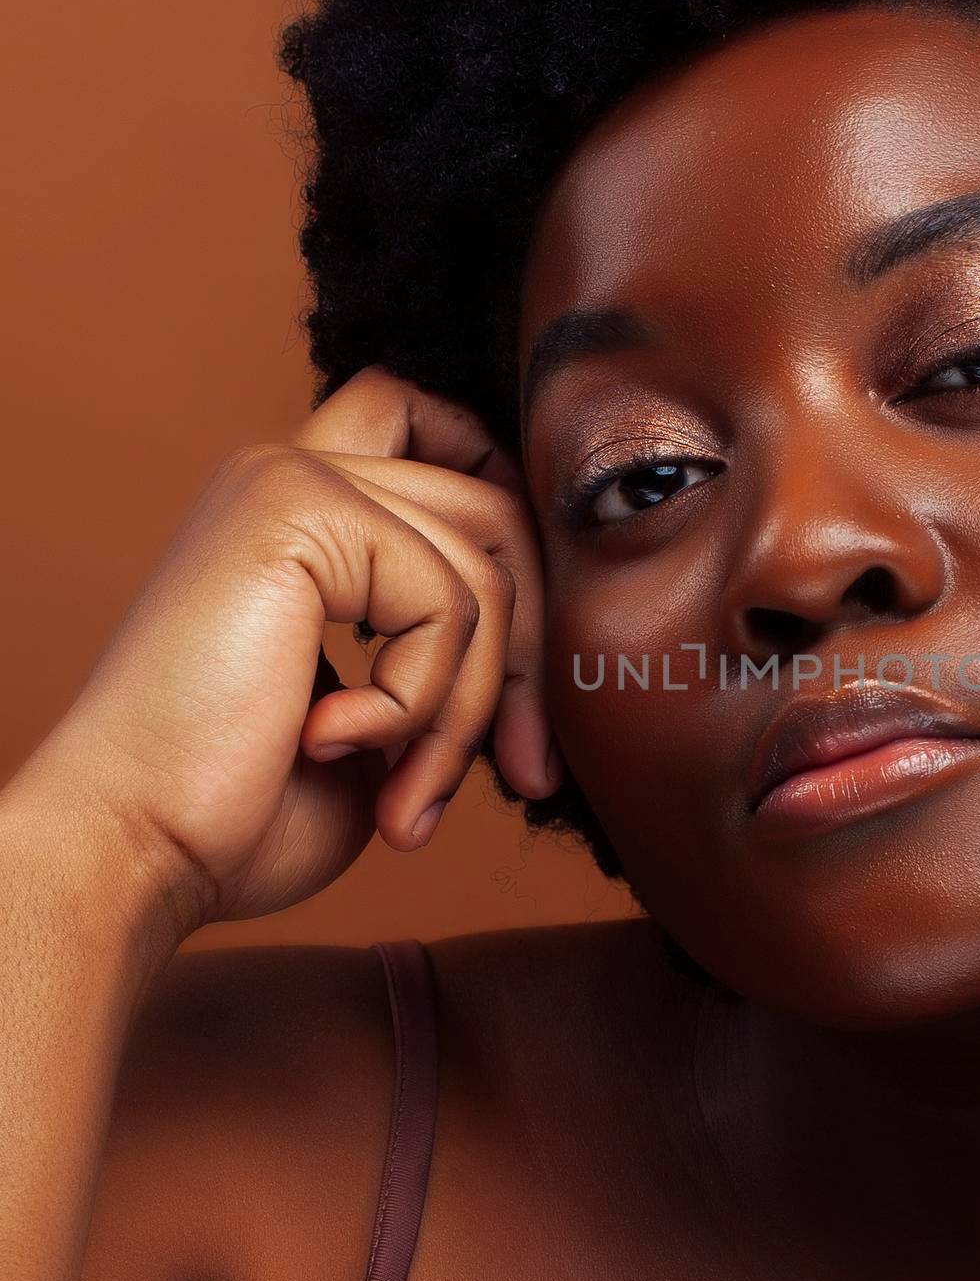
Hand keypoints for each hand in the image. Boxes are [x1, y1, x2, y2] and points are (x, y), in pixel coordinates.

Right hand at [31, 365, 557, 937]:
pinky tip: (333, 744)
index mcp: (303, 514)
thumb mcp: (384, 725)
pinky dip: (422, 701)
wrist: (132, 850)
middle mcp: (294, 472)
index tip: (520, 666)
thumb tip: (545, 656)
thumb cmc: (239, 812)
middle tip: (521, 769)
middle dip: (526, 657)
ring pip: (483, 571)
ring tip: (408, 794)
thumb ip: (446, 655)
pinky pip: (447, 600)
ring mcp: (291, 479)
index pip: (437, 429)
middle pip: (494, 509)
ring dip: (468, 710)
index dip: (508, 518)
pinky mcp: (295, 506)